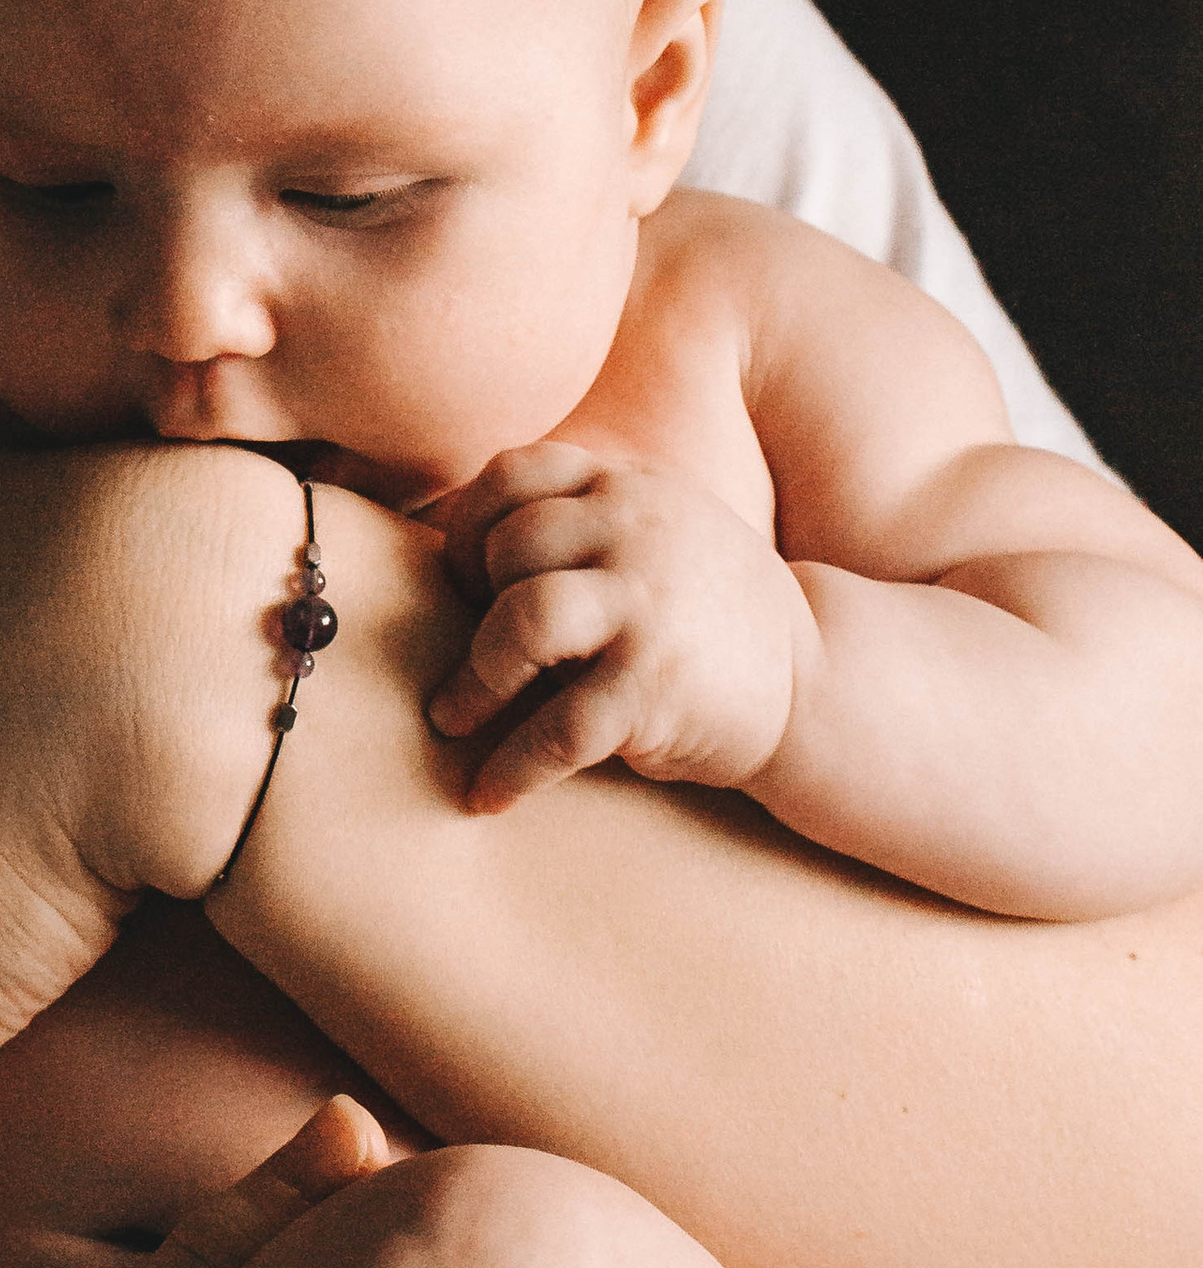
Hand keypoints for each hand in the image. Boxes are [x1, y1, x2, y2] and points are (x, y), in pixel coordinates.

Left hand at [426, 445, 807, 809]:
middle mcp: (638, 534)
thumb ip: (582, 521)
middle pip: (509, 546)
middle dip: (473, 602)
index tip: (466, 575)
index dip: (470, 522)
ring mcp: (648, 609)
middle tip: (474, 651)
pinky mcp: (655, 689)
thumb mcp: (659, 530)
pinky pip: (559, 731)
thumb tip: (448, 559)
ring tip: (452, 717)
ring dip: (475, 679)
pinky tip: (488, 796)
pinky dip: (511, 769)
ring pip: (523, 620)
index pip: (517, 471)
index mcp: (629, 489)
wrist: (818, 681)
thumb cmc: (706, 611)